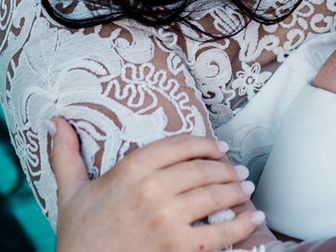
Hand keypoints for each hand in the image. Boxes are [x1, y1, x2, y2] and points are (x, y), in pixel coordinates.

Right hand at [51, 118, 264, 251]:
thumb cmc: (78, 238)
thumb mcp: (71, 193)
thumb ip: (66, 155)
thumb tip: (57, 121)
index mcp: (132, 170)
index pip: (182, 145)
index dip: (206, 144)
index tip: (219, 147)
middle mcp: (153, 190)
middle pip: (203, 169)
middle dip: (226, 168)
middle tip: (238, 171)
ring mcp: (168, 221)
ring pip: (215, 195)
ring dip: (237, 191)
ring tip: (246, 189)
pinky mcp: (178, 249)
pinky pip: (219, 233)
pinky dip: (242, 225)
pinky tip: (254, 219)